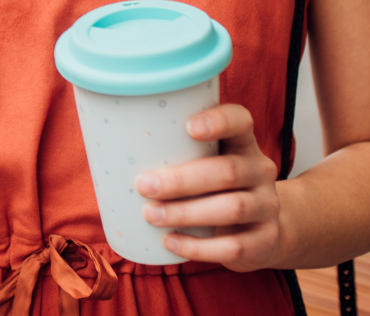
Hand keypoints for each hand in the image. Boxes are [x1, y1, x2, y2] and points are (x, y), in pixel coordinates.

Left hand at [135, 104, 283, 270]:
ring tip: (150, 215)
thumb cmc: (214, 190)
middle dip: (181, 180)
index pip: (241, 121)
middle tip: (142, 185)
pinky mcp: (265, 241)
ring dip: (186, 213)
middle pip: (228, 171)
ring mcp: (267, 207)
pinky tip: (169, 243)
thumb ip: (172, 152)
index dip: (219, 121)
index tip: (188, 127)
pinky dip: (197, 247)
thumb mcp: (204, 165)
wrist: (262, 232)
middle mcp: (260, 172)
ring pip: (231, 208)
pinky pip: (233, 246)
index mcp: (242, 144)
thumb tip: (102, 142)